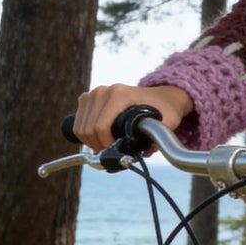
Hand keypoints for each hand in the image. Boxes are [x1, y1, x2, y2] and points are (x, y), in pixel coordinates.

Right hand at [72, 83, 193, 150]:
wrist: (161, 97)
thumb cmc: (164, 110)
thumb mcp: (167, 122)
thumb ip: (160, 136)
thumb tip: (147, 150)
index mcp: (120, 94)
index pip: (100, 127)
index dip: (106, 145)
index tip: (118, 153)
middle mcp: (104, 91)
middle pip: (87, 129)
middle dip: (98, 146)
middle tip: (112, 153)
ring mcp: (94, 94)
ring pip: (80, 128)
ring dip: (91, 142)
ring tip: (107, 146)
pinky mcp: (88, 98)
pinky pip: (78, 123)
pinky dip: (85, 135)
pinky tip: (99, 138)